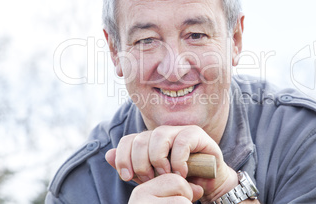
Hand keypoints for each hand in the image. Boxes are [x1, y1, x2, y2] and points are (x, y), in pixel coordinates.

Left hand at [105, 125, 238, 202]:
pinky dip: (178, 159)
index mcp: (149, 141)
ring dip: (159, 160)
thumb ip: (132, 169)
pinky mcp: (196, 134)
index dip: (123, 158)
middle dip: (142, 163)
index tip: (127, 177)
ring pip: (159, 136)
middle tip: (151, 179)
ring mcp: (178, 131)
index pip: (127, 140)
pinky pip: (182, 141)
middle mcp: (161, 133)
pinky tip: (180, 173)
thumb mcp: (152, 179)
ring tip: (165, 175)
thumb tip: (109, 155)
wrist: (206, 184)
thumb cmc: (178, 181)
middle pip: (141, 139)